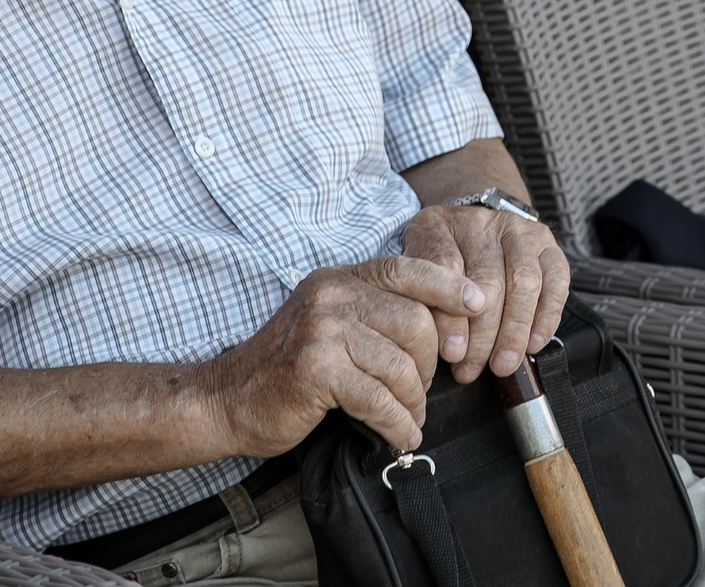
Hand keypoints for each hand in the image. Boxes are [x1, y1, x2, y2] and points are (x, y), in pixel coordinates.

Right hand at [193, 257, 480, 455]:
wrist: (226, 400)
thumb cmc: (285, 367)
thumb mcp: (328, 321)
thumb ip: (371, 312)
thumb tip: (436, 322)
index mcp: (339, 279)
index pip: (405, 269)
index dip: (447, 285)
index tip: (478, 302)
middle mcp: (331, 296)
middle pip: (415, 321)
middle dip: (430, 363)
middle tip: (423, 389)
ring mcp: (322, 331)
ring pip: (401, 364)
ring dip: (414, 400)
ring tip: (410, 418)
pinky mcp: (317, 370)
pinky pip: (378, 398)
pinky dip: (396, 422)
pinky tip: (399, 435)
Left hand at [399, 201, 571, 383]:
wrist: (470, 232)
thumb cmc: (438, 267)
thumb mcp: (414, 276)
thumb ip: (424, 304)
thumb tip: (451, 348)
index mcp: (437, 225)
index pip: (445, 267)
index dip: (449, 315)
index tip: (451, 352)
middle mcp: (480, 221)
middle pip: (487, 280)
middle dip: (481, 333)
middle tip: (472, 368)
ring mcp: (518, 230)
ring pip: (523, 281)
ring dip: (514, 330)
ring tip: (502, 364)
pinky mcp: (547, 244)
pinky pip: (555, 282)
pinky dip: (546, 317)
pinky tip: (533, 344)